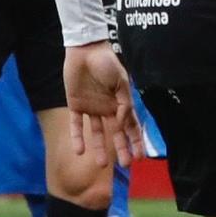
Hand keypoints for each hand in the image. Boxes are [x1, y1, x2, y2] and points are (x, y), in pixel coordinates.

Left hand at [63, 42, 141, 167]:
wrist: (85, 51)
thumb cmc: (107, 62)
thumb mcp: (121, 82)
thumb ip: (124, 102)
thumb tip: (123, 122)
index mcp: (120, 103)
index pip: (130, 126)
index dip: (136, 140)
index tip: (140, 157)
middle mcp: (107, 109)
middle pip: (116, 133)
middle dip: (121, 149)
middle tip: (125, 165)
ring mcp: (91, 108)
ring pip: (97, 133)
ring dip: (99, 148)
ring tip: (101, 164)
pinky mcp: (76, 105)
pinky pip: (76, 125)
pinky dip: (78, 138)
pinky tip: (79, 152)